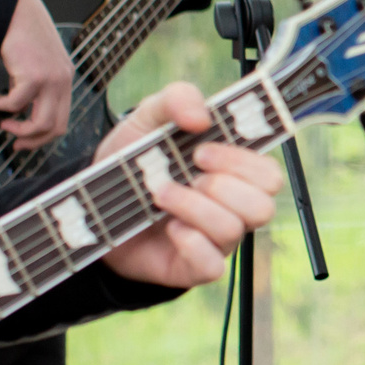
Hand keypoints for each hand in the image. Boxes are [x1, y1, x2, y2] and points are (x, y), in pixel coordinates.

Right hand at [0, 0, 75, 152]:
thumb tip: (22, 109)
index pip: (63, 119)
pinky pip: (16, 104)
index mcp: (66, 78)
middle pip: (56, 127)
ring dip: (18, 128)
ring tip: (3, 120)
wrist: (17, 12)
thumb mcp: (36, 63)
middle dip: (33, 140)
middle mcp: (64, 81)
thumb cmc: (23, 34)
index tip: (25, 140)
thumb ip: (35, 86)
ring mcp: (52, 80)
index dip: (44, 136)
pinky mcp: (34, 76)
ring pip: (41, 123)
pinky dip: (2, 106)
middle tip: (14, 141)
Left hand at [95, 84, 283, 288]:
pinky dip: (190, 243)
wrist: (95, 206)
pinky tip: (169, 228)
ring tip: (161, 195)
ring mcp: (216, 239)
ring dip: (195, 207)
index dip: (242, 162)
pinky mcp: (194, 266)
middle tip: (188, 174)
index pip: (269, 174)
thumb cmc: (135, 162)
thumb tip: (201, 117)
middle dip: (223, 186)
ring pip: (234, 229)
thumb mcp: (148, 119)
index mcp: (233, 172)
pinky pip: (212, 265)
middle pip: (264, 205)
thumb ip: (177, 99)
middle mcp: (232, 207)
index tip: (201, 150)